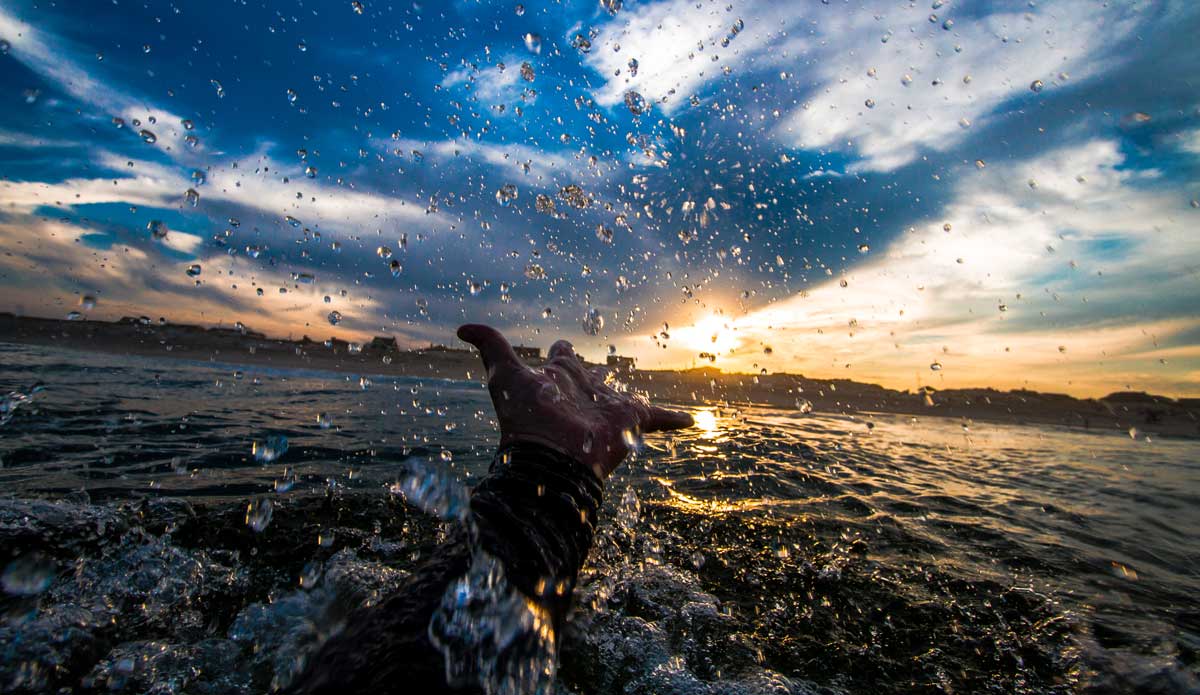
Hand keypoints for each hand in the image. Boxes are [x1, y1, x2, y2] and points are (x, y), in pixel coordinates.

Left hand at [457, 324, 693, 479]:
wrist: (553, 457)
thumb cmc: (526, 417)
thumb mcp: (504, 374)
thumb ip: (489, 345)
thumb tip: (461, 326)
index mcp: (558, 379)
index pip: (561, 360)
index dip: (561, 352)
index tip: (563, 345)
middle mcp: (584, 393)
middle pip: (593, 378)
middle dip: (596, 375)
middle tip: (602, 369)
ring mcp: (607, 408)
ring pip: (625, 398)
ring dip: (636, 400)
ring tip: (644, 402)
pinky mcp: (631, 420)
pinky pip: (659, 418)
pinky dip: (676, 419)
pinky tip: (693, 420)